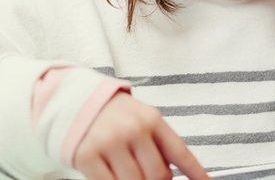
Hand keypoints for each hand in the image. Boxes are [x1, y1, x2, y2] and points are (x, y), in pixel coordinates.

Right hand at [73, 92, 209, 179]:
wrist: (77, 102)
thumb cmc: (115, 115)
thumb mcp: (143, 119)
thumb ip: (160, 144)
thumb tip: (179, 174)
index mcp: (151, 119)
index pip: (180, 154)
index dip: (197, 174)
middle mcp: (132, 129)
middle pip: (158, 175)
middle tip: (149, 176)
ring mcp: (110, 143)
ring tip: (128, 171)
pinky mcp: (88, 156)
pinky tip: (114, 175)